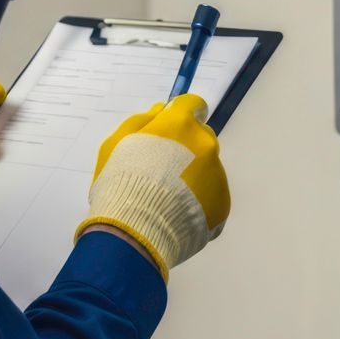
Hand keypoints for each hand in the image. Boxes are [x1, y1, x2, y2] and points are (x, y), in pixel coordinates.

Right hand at [74, 94, 229, 279]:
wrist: (135, 233)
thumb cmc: (120, 183)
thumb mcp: (116, 144)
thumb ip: (141, 121)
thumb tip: (161, 110)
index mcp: (180, 125)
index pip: (192, 105)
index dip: (179, 116)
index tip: (169, 131)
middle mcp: (206, 144)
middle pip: (201, 137)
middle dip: (186, 148)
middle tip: (161, 172)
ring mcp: (218, 175)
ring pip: (207, 169)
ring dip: (192, 177)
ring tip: (166, 201)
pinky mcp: (223, 204)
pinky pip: (211, 197)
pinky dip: (198, 203)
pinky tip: (176, 216)